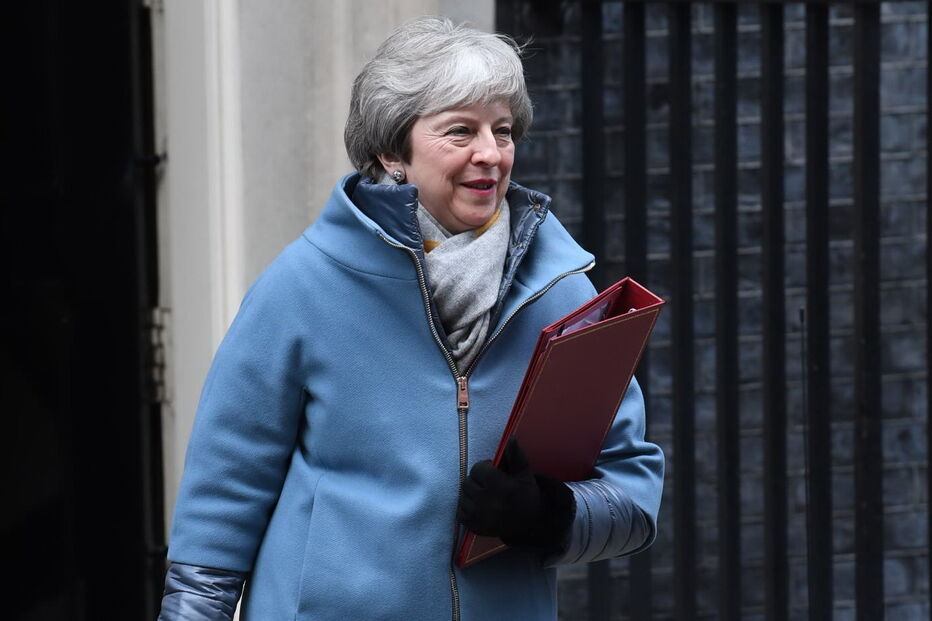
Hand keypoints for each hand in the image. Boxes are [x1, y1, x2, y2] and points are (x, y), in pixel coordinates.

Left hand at [457, 437, 574, 553]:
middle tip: (488, 484)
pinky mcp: (475, 527)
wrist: (530, 523)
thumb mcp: (524, 473)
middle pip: (467, 483)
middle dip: (476, 481)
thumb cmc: (526, 494)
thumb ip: (515, 455)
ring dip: (471, 494)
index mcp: (500, 486)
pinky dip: (467, 508)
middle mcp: (487, 502)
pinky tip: (479, 506)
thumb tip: (511, 438)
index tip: (494, 472)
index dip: (484, 468)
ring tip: (484, 495)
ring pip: (462, 497)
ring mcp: (480, 517)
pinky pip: (460, 512)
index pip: (477, 470)